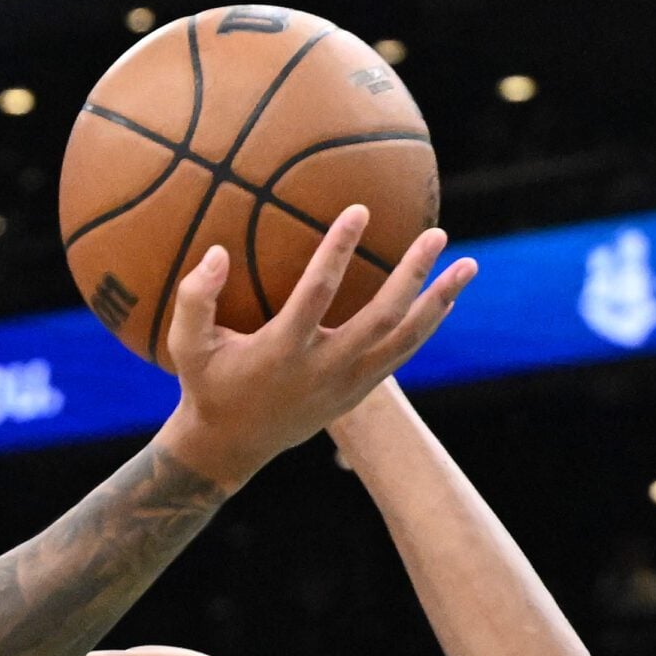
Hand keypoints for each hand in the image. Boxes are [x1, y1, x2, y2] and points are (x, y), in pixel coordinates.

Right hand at [160, 209, 475, 487]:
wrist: (231, 445)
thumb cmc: (208, 384)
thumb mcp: (187, 346)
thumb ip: (195, 299)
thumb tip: (218, 253)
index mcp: (282, 352)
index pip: (316, 294)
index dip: (338, 251)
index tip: (359, 210)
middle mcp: (322, 369)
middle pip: (381, 318)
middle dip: (413, 275)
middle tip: (436, 233)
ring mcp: (346, 384)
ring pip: (404, 341)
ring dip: (439, 303)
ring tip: (468, 266)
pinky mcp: (357, 392)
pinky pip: (401, 356)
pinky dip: (427, 327)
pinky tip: (445, 299)